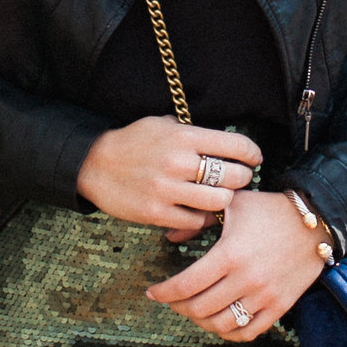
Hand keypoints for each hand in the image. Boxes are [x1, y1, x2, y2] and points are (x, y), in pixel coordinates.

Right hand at [78, 115, 263, 236]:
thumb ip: (192, 132)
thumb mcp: (161, 125)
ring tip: (218, 196)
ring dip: (223, 200)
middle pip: (234, 176)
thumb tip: (223, 142)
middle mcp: (178, 162)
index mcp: (183, 137)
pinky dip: (200, 217)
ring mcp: (167, 190)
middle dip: (242, 178)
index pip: (236, 145)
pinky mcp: (156, 213)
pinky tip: (195, 209)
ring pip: (219, 202)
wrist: (93, 164)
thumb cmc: (132, 142)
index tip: (253, 158)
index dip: (252, 154)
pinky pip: (196, 220)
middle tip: (238, 178)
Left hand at [147, 186, 325, 339]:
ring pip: (221, 324)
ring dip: (201, 321)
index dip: (164, 292)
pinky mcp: (280, 306)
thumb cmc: (270, 209)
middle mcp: (245, 279)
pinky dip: (229, 332)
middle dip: (178, 306)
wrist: (316, 221)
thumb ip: (198, 220)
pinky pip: (248, 332)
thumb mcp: (232, 206)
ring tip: (194, 310)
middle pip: (199, 308)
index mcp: (229, 254)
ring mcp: (264, 296)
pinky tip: (219, 321)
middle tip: (172, 300)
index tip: (154, 292)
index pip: (186, 285)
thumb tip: (169, 237)